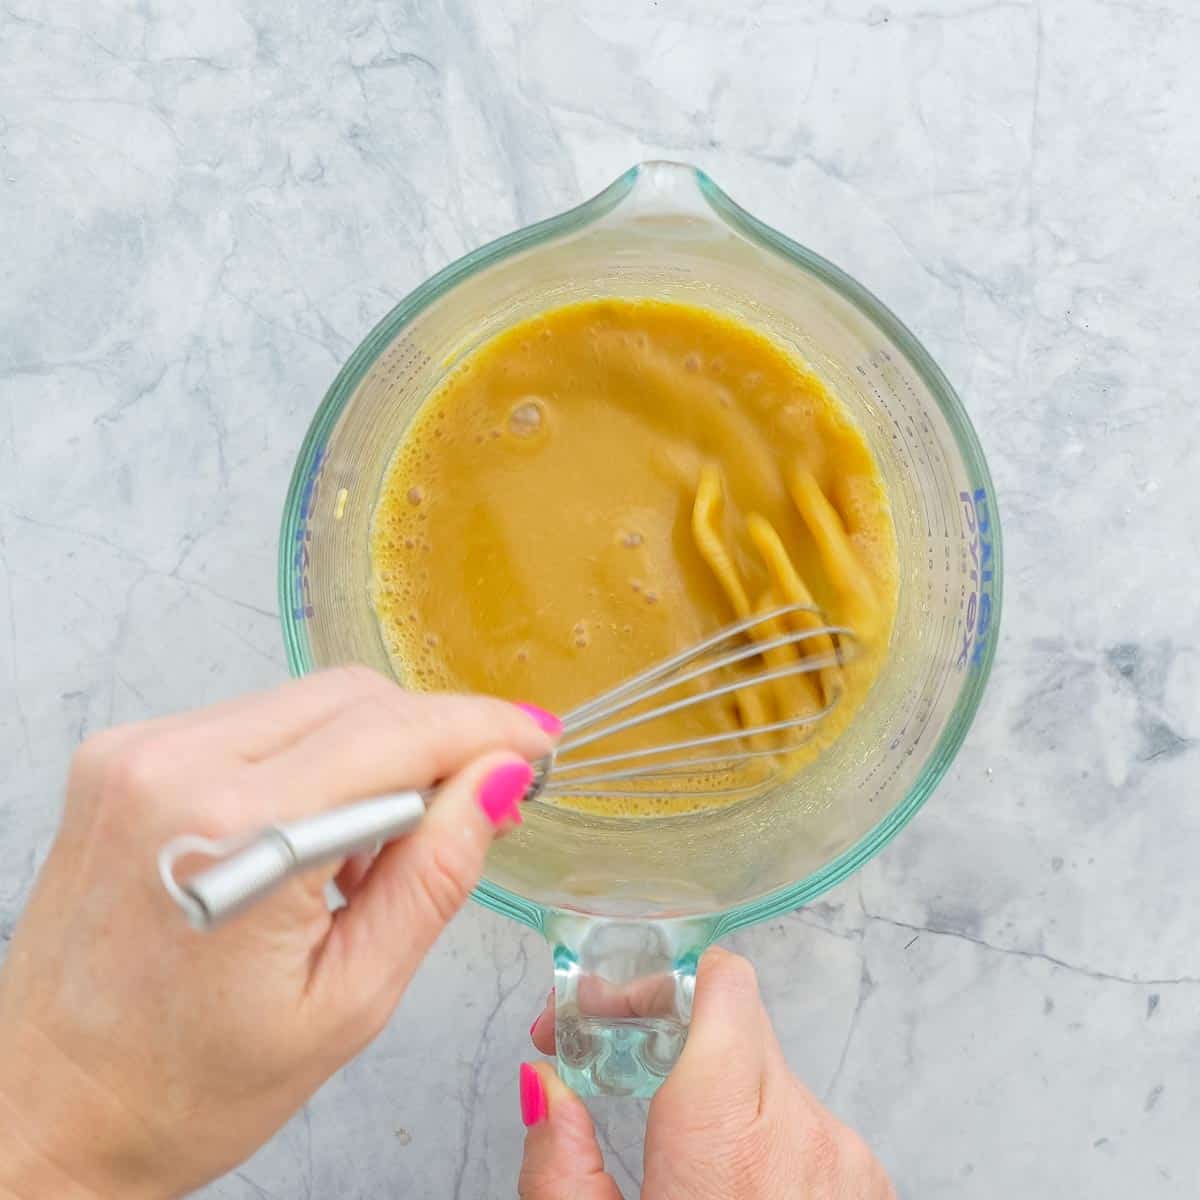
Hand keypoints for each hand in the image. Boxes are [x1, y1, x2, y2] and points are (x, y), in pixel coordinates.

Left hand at [0, 669, 558, 1198]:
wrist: (43, 1110)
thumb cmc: (185, 1087)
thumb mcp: (348, 1001)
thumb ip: (435, 874)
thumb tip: (500, 781)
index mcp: (233, 834)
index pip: (396, 734)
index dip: (484, 730)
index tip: (537, 743)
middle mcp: (174, 767)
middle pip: (357, 698)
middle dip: (437, 737)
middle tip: (483, 797)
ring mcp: (138, 751)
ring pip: (310, 700)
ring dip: (376, 750)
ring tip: (386, 842)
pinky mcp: (125, 754)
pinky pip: (258, 719)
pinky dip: (313, 757)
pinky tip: (319, 830)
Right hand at [518, 948, 893, 1198]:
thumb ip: (560, 1168)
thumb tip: (542, 1086)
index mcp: (732, 1152)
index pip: (720, 988)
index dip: (653, 980)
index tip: (599, 1007)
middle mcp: (805, 1137)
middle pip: (732, 1016)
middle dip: (661, 1023)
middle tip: (601, 1048)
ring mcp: (847, 1158)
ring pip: (763, 1062)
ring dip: (705, 1073)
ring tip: (657, 1122)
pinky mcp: (867, 1178)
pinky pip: (798, 1110)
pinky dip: (750, 1116)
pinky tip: (716, 1171)